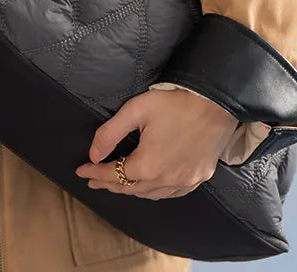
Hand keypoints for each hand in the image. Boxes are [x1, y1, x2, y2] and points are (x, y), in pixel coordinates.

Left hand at [74, 88, 238, 199]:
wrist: (216, 103)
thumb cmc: (175, 102)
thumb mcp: (136, 110)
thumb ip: (110, 133)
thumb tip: (94, 153)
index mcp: (147, 164)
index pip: (113, 174)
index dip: (95, 172)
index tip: (80, 171)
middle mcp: (165, 180)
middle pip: (130, 188)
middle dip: (109, 183)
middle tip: (94, 179)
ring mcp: (184, 182)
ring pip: (150, 194)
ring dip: (131, 189)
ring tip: (117, 183)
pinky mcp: (198, 179)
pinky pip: (171, 193)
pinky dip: (154, 191)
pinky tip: (150, 186)